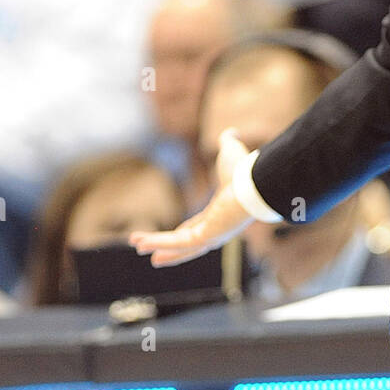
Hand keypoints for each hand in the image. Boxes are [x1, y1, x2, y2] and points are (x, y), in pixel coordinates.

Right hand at [130, 128, 254, 265]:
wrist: (253, 181)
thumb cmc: (245, 171)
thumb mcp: (229, 154)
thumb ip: (227, 144)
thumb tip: (230, 133)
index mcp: (221, 213)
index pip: (199, 227)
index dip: (184, 232)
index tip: (174, 233)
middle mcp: (218, 229)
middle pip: (188, 244)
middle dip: (169, 248)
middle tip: (152, 257)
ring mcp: (212, 235)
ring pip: (179, 245)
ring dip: (157, 245)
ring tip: (137, 245)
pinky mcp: (206, 237)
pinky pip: (177, 242)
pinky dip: (158, 242)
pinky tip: (140, 242)